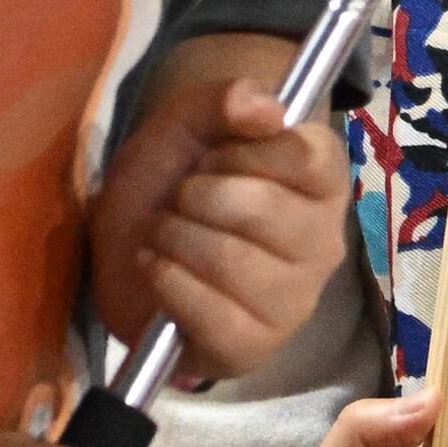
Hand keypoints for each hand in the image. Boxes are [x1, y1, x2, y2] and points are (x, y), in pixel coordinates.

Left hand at [103, 79, 357, 380]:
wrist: (123, 248)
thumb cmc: (169, 181)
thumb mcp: (186, 124)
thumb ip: (225, 99)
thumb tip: (266, 108)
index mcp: (323, 182)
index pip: (306, 156)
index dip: (242, 150)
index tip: (214, 157)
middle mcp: (324, 243)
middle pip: (261, 208)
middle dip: (196, 195)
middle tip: (182, 200)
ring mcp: (294, 301)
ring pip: (230, 260)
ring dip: (174, 237)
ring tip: (164, 235)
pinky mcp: (255, 347)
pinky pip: (213, 315)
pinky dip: (168, 283)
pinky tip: (158, 270)